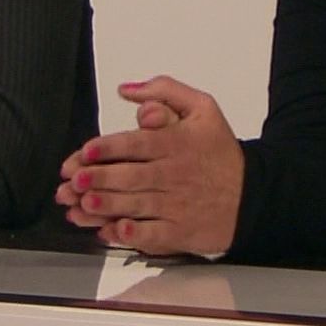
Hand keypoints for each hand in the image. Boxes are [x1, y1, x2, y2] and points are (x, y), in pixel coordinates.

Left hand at [56, 76, 242, 255]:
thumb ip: (164, 91)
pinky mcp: (178, 231)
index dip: (108, 148)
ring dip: (107, 206)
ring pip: (136, 205)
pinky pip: (152, 235)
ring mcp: (176, 205)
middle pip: (131, 176)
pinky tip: (112, 232)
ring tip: (83, 206)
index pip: (137, 143)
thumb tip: (127, 90)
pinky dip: (131, 235)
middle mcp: (173, 174)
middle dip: (100, 179)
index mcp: (176, 143)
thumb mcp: (202, 108)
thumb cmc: (219, 151)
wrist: (251, 195)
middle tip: (74, 181)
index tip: (86, 151)